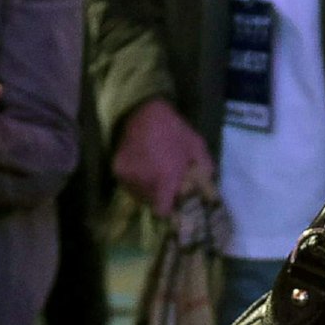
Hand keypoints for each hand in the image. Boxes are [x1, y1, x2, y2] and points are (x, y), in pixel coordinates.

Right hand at [112, 97, 215, 218]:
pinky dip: (135, 179)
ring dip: (146, 188)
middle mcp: (143, 181)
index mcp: (165, 179)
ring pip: (137, 194)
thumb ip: (205, 170)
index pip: (162, 211)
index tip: (173, 203)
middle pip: (150, 202)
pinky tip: (142, 166)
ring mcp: (127, 176)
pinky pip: (127, 183)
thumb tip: (208, 189)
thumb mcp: (197, 147)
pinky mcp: (117, 169)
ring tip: (154, 173)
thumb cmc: (175, 130)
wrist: (146, 113)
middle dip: (159, 196)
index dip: (168, 210)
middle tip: (166, 183)